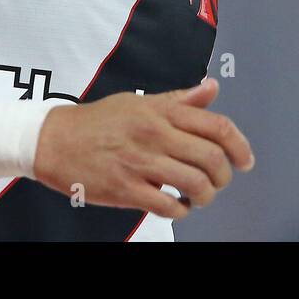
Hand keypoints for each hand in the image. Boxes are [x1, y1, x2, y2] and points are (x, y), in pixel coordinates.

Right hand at [32, 77, 253, 218]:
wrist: (54, 139)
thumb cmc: (100, 120)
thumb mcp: (140, 101)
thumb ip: (179, 99)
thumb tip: (212, 88)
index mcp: (161, 111)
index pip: (216, 126)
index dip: (240, 146)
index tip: (245, 160)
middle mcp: (155, 134)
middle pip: (211, 158)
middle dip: (224, 176)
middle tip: (219, 181)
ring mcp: (140, 162)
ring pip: (194, 184)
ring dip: (205, 195)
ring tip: (199, 195)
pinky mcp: (125, 188)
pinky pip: (167, 206)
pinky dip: (180, 210)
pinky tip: (177, 205)